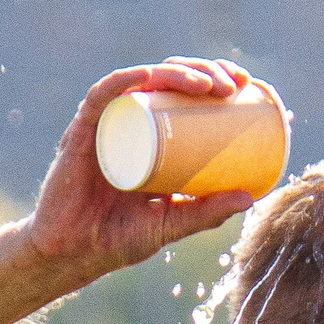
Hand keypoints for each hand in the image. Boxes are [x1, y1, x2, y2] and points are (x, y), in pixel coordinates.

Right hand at [18, 58, 263, 287]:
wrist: (72, 253)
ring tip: (207, 84)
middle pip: (168, 81)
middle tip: (232, 85)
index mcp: (151, 135)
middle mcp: (129, 122)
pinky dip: (125, 81)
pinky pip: (102, 96)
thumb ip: (207, 213)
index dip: (214, 79)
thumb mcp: (172, 223)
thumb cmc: (119, 237)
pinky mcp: (82, 132)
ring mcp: (107, 124)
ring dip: (176, 72)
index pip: (184, 94)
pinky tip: (151, 76)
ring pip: (142, 82)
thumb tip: (251, 197)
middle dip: (203, 70)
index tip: (245, 84)